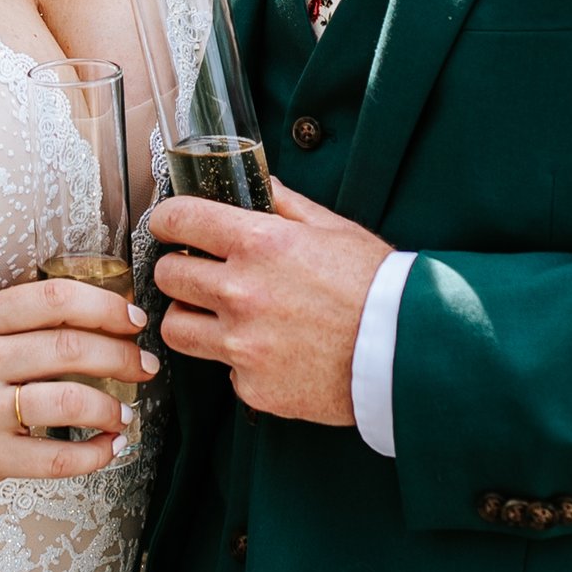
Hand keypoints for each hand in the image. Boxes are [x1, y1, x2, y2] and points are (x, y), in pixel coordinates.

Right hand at [0, 276, 154, 484]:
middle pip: (72, 348)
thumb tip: (104, 309)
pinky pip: (58, 458)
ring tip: (126, 411)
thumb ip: (24, 315)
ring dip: (114, 407)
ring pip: (72, 402)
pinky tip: (110, 445)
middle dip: (123, 357)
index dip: (107, 307)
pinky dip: (97, 453)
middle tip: (144, 366)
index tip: (134, 320)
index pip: (55, 300)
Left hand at [149, 181, 388, 426]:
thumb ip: (287, 206)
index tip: (167, 225)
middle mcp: (241, 293)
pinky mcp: (252, 385)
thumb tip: (261, 186)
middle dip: (177, 270)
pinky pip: (224, 371)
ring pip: (176, 329)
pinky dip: (239, 363)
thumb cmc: (378, 288)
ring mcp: (242, 344)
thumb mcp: (335, 230)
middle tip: (196, 273)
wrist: (405, 353)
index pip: (180, 220)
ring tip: (215, 318)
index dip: (166, 220)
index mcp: (259, 244)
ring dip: (190, 319)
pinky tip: (269, 353)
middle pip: (167, 276)